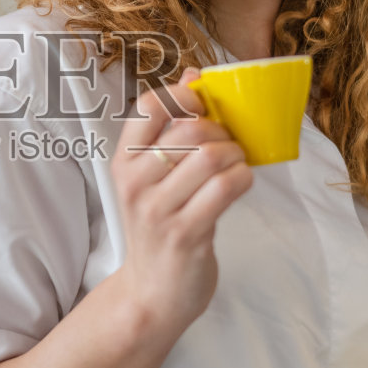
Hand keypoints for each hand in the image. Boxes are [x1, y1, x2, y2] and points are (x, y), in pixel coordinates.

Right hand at [111, 66, 253, 328]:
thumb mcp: (153, 178)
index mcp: (124, 162)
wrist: (151, 295)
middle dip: (223, 132)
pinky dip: (243, 179)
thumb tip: (195, 73)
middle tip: (229, 147)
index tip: (203, 109)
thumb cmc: (159, 228)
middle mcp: (135, 183)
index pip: (151, 106)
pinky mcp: (186, 233)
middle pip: (191, 129)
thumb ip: (171, 126)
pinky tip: (239, 185)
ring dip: (237, 156)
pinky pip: (226, 187)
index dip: (185, 97)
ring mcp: (159, 210)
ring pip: (212, 156)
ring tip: (236, 166)